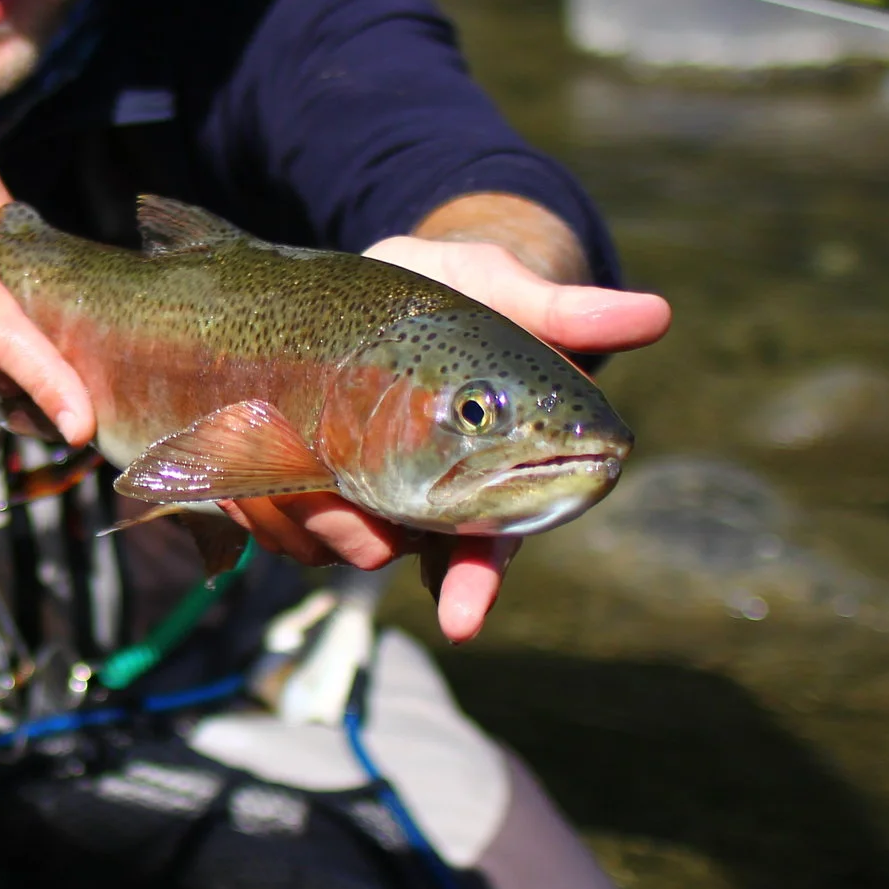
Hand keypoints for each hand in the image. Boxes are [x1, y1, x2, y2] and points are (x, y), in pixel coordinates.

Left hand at [231, 229, 670, 644]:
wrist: (393, 271)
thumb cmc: (467, 286)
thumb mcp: (508, 287)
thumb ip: (566, 310)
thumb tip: (656, 314)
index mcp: (488, 471)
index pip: (490, 545)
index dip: (475, 582)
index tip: (462, 617)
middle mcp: (425, 493)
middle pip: (395, 551)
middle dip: (360, 538)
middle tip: (334, 508)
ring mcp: (361, 484)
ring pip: (328, 538)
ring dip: (298, 519)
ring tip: (273, 474)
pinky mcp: (302, 466)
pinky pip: (274, 511)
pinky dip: (254, 502)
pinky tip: (233, 485)